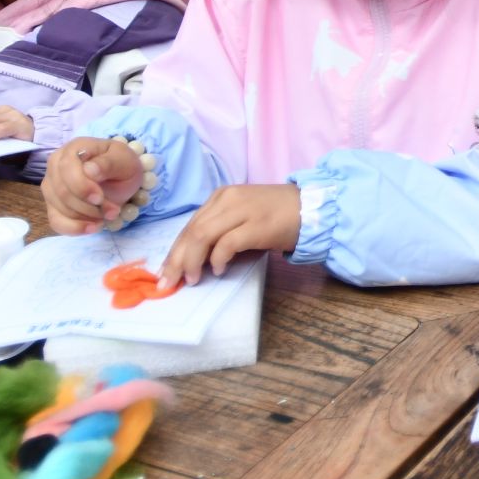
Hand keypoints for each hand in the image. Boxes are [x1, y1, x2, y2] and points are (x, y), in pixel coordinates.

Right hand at [41, 136, 148, 235]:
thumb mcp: (124, 160)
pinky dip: (74, 228)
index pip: (66, 167)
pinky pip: (56, 221)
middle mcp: (56, 165)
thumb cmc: (121, 164)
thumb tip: (89, 170)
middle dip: (88, 206)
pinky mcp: (53, 205)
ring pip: (59, 208)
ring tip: (109, 215)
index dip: (81, 186)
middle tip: (113, 211)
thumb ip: (108, 163)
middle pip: (62, 191)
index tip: (99, 198)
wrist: (121, 177)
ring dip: (86, 217)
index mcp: (74, 149)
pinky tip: (93, 228)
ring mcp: (52, 186)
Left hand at [159, 183, 299, 288]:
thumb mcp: (242, 216)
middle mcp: (228, 199)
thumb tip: (195, 259)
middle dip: (176, 259)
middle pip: (192, 231)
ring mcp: (243, 210)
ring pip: (203, 236)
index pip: (189, 225)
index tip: (166, 271)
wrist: (311, 208)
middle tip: (169, 283)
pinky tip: (219, 270)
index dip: (175, 250)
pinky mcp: (257, 225)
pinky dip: (218, 259)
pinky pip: (227, 243)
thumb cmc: (277, 216)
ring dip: (192, 261)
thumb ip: (221, 230)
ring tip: (191, 280)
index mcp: (222, 196)